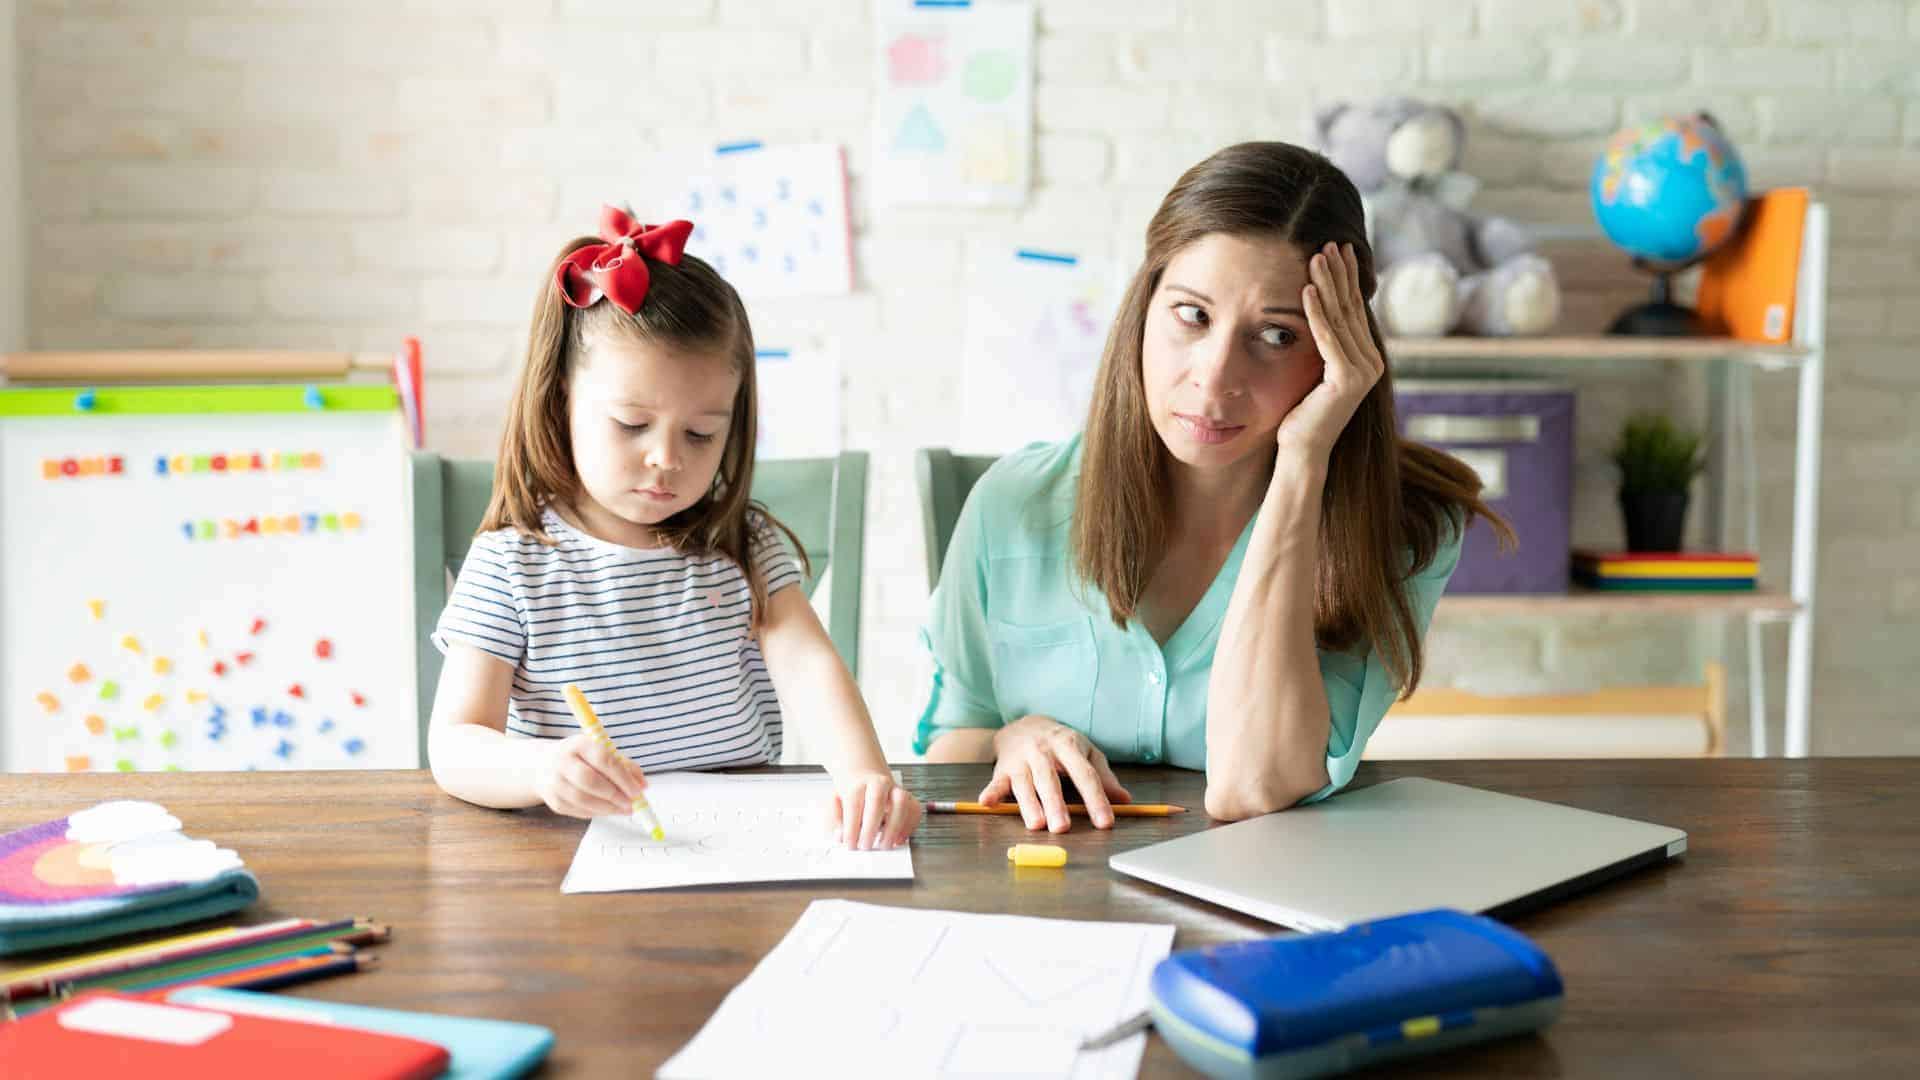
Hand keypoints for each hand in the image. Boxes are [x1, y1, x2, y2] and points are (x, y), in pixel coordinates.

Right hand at [532, 732, 648, 819]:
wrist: (542, 764)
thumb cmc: (579, 757)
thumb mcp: (600, 750)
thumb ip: (624, 765)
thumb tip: (642, 785)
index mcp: (578, 743)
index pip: (602, 759)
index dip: (622, 777)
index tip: (637, 790)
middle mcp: (562, 761)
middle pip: (589, 781)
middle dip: (614, 795)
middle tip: (631, 804)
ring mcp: (553, 782)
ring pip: (583, 800)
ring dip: (608, 808)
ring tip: (623, 809)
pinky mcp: (552, 800)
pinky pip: (578, 811)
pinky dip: (597, 813)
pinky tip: (607, 810)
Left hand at [830, 771, 921, 849]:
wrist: (868, 780)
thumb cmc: (853, 798)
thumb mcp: (836, 805)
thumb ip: (836, 822)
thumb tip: (840, 837)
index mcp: (858, 784)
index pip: (854, 804)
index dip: (851, 826)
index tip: (850, 844)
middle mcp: (879, 784)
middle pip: (877, 800)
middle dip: (871, 827)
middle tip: (865, 846)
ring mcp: (896, 790)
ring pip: (901, 803)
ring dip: (894, 827)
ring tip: (885, 845)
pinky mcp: (909, 799)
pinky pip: (914, 810)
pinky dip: (909, 827)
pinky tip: (899, 840)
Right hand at [978, 715, 1132, 831]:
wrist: (1025, 724)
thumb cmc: (1061, 744)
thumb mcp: (1086, 753)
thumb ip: (1104, 778)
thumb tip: (1125, 801)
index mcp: (1069, 746)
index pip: (1085, 775)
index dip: (1096, 799)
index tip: (1105, 822)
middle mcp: (1043, 751)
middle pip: (1050, 780)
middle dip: (1056, 804)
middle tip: (1062, 827)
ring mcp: (1021, 759)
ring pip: (1025, 784)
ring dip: (1029, 804)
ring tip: (1036, 825)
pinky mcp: (1003, 768)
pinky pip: (996, 782)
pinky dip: (991, 792)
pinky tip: (987, 802)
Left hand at [1277, 242, 1385, 461]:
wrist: (1302, 452)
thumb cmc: (1301, 414)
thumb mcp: (1314, 370)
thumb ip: (1324, 344)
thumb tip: (1317, 310)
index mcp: (1366, 357)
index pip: (1354, 310)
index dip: (1346, 279)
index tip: (1337, 250)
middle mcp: (1371, 362)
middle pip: (1350, 309)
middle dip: (1339, 274)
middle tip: (1331, 242)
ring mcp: (1363, 371)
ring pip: (1340, 319)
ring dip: (1327, 285)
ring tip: (1317, 256)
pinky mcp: (1347, 380)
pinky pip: (1328, 339)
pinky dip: (1316, 314)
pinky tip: (1306, 291)